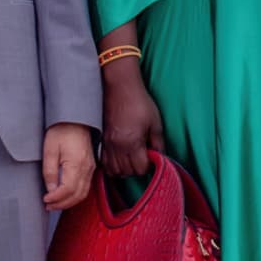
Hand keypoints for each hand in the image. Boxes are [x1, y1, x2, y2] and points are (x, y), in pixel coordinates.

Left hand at [41, 124, 96, 211]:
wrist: (75, 120)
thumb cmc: (61, 131)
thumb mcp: (49, 150)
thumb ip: (49, 171)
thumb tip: (50, 189)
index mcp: (76, 164)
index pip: (68, 190)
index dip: (56, 198)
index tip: (45, 200)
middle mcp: (87, 168)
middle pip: (77, 195)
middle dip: (62, 204)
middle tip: (48, 206)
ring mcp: (91, 168)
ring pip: (83, 193)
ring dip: (69, 202)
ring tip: (55, 204)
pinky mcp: (90, 167)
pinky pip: (86, 187)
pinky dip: (76, 195)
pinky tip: (65, 196)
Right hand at [100, 63, 166, 179]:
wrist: (119, 88)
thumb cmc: (139, 103)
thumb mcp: (155, 123)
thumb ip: (158, 143)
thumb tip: (160, 156)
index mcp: (132, 143)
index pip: (139, 169)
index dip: (148, 165)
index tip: (151, 157)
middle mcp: (116, 148)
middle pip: (126, 172)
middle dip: (136, 169)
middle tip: (143, 158)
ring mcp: (106, 145)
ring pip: (113, 170)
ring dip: (123, 169)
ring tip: (132, 159)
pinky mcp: (100, 140)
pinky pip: (104, 162)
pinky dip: (112, 165)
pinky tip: (120, 157)